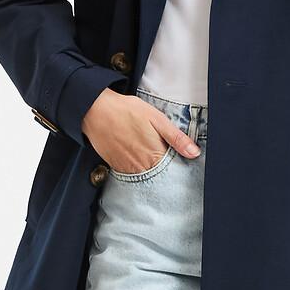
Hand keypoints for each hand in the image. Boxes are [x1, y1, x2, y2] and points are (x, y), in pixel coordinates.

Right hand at [81, 89, 200, 171]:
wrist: (95, 110)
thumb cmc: (127, 111)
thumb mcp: (157, 119)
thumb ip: (176, 138)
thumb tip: (195, 153)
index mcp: (155, 154)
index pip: (174, 170)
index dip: (180, 167)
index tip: (184, 164)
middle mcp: (142, 167)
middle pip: (161, 177)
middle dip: (167, 172)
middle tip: (165, 158)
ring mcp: (128, 169)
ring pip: (146, 178)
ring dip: (152, 173)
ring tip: (150, 156)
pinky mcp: (116, 168)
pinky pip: (131, 176)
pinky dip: (138, 171)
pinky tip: (138, 158)